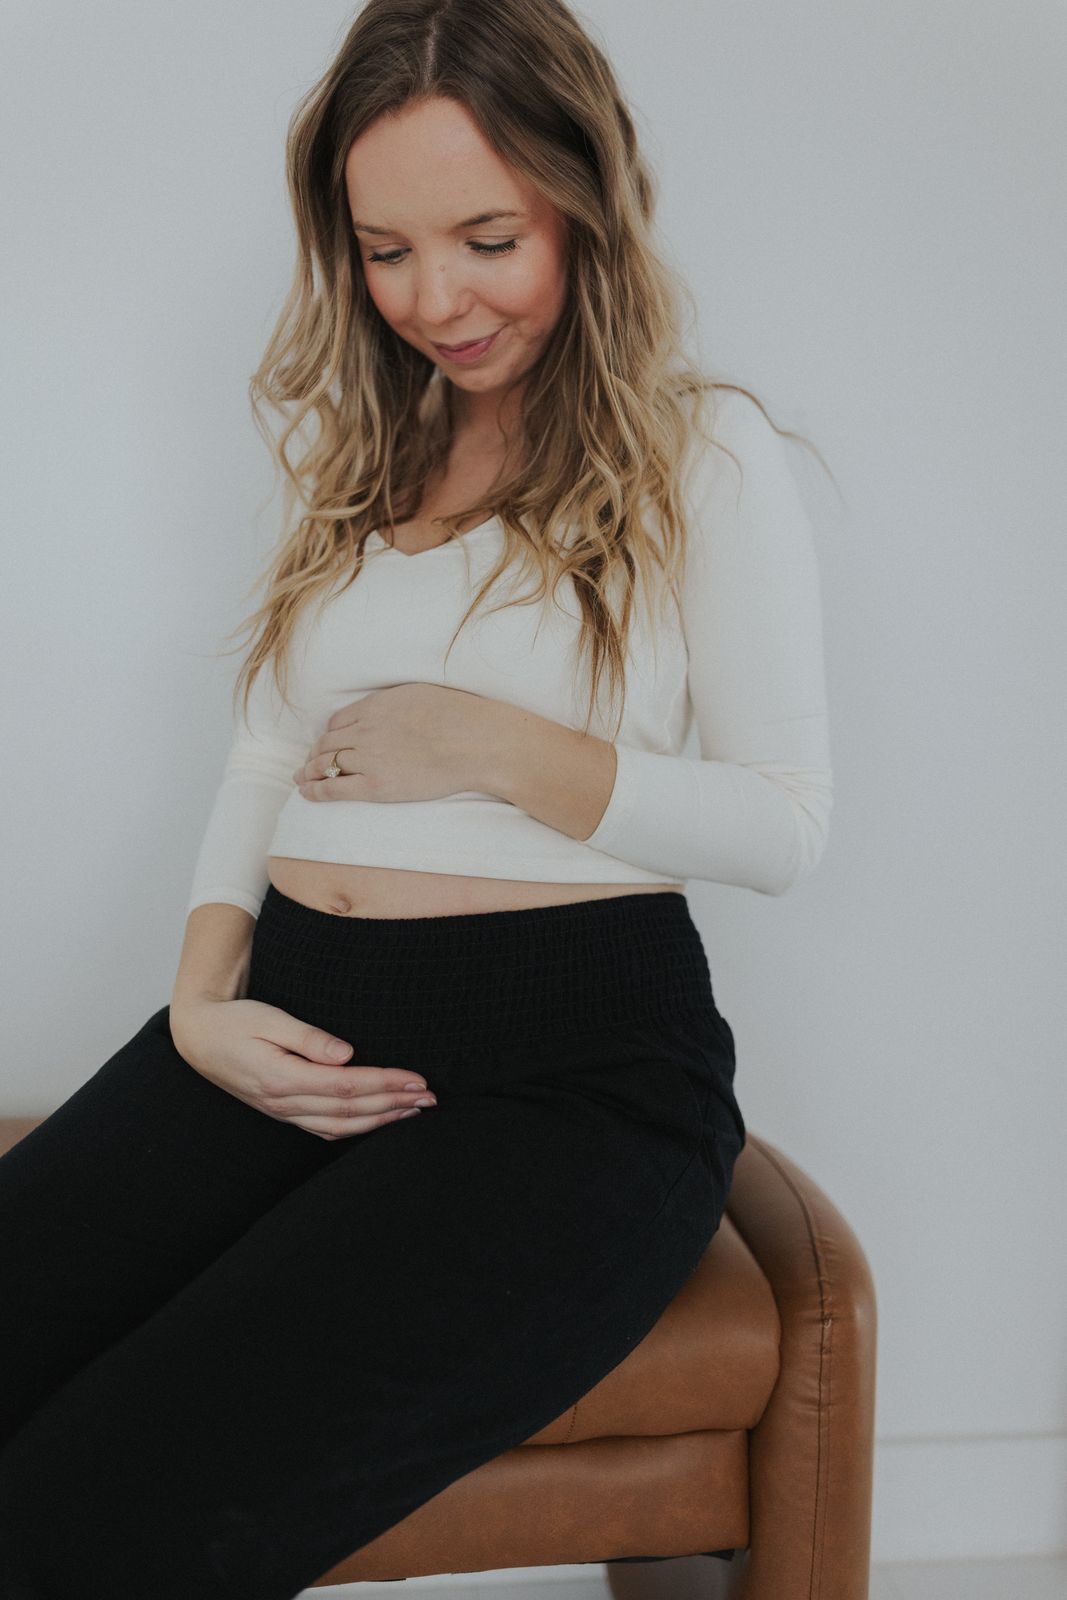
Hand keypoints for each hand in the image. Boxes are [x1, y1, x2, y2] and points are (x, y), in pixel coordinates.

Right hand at [169, 998, 436, 1140]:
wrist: (199, 1038)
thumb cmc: (235, 1021)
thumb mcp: (268, 1018)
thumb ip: (307, 1037)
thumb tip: (346, 1053)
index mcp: (281, 1078)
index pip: (346, 1086)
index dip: (385, 1084)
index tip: (417, 1078)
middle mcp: (283, 1102)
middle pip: (349, 1110)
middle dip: (394, 1104)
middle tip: (431, 1096)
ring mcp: (283, 1112)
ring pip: (340, 1125)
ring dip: (382, 1120)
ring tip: (415, 1109)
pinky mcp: (283, 1112)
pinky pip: (325, 1129)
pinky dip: (356, 1129)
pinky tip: (379, 1121)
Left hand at [292, 683, 497, 802]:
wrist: (476, 742)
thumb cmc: (461, 718)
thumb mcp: (422, 695)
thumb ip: (397, 703)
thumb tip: (391, 709)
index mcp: (377, 706)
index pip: (339, 721)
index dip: (329, 734)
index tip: (327, 742)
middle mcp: (366, 729)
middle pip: (328, 742)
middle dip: (315, 753)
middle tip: (307, 763)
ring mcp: (369, 758)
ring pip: (326, 764)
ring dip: (310, 771)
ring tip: (302, 779)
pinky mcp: (376, 785)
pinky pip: (334, 788)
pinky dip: (315, 790)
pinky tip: (306, 793)